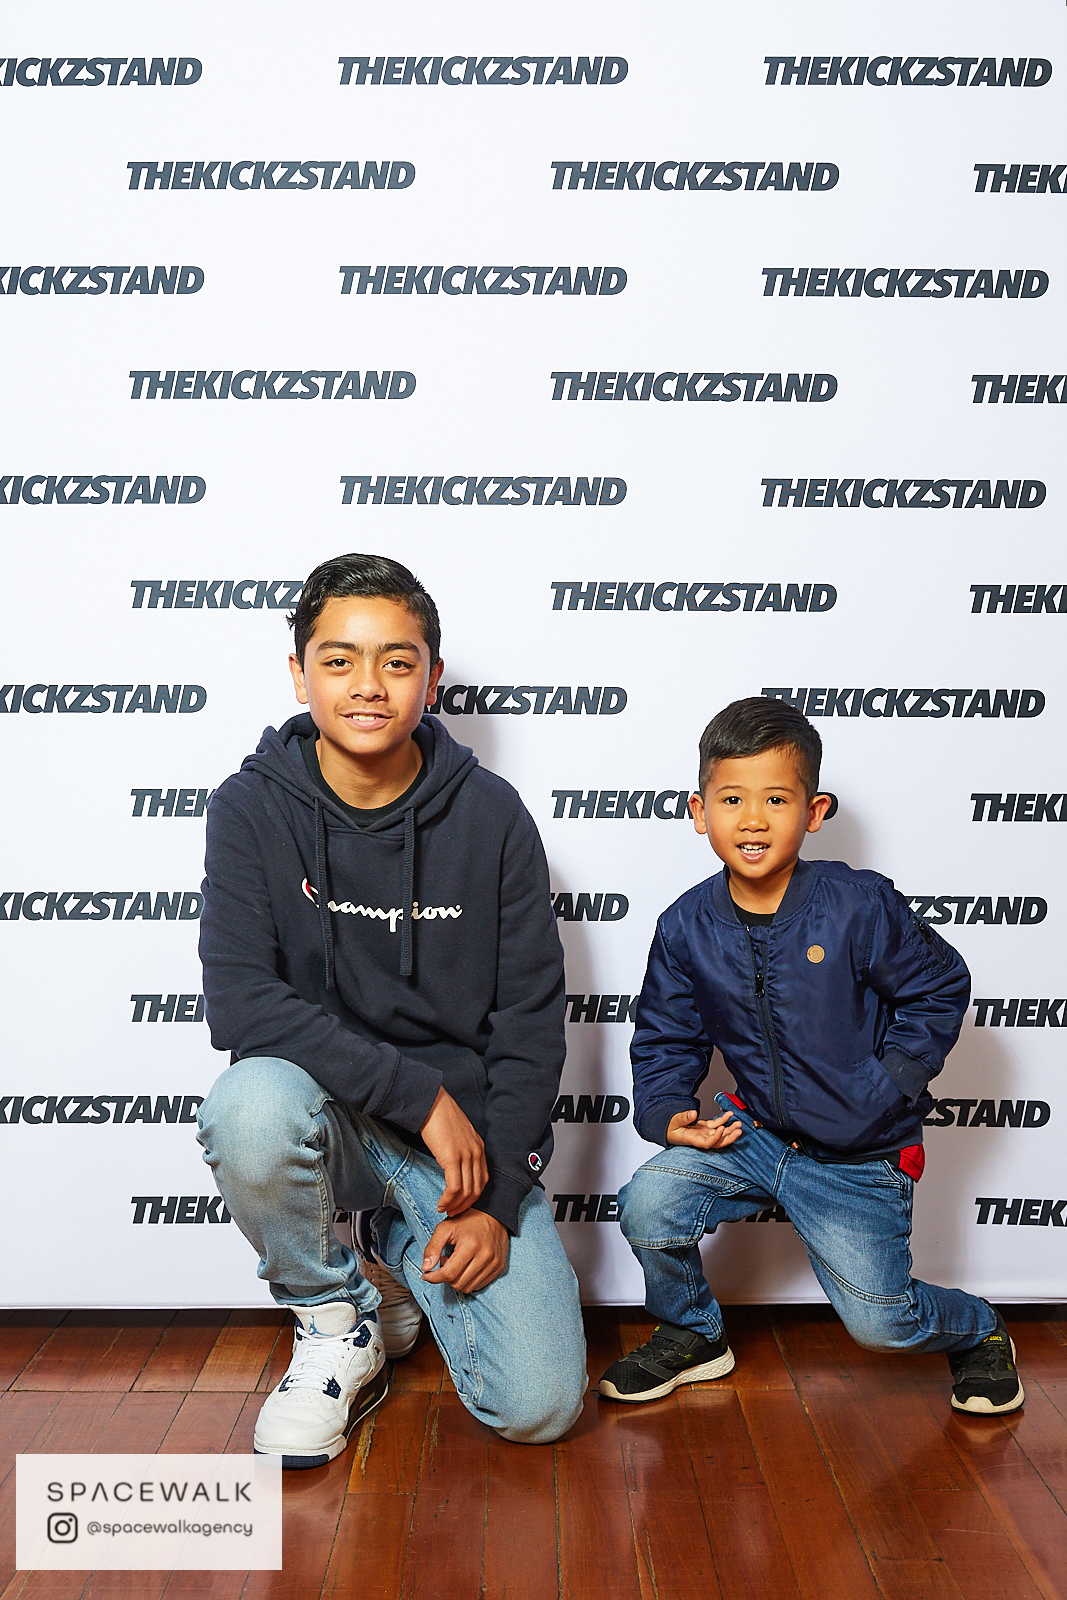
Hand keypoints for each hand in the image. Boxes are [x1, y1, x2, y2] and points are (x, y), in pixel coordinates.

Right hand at [419, 1086, 487, 1214]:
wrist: (431, 1103)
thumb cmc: (440, 1116)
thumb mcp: (457, 1135)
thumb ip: (460, 1149)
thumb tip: (453, 1166)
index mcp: (479, 1147)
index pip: (482, 1179)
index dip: (473, 1195)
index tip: (462, 1203)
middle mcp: (476, 1152)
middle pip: (477, 1188)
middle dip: (466, 1204)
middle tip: (454, 1213)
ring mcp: (466, 1156)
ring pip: (466, 1191)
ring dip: (456, 1205)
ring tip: (445, 1211)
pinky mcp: (452, 1158)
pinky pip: (454, 1187)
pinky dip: (448, 1200)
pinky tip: (440, 1204)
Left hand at [421, 1209, 508, 1293]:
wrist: (493, 1214)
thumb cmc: (467, 1220)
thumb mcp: (445, 1228)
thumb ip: (432, 1247)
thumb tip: (426, 1268)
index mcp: (470, 1246)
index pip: (449, 1274)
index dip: (434, 1278)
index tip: (426, 1275)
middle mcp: (485, 1257)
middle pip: (458, 1283)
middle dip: (445, 1277)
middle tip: (444, 1261)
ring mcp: (494, 1263)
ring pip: (468, 1287)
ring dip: (457, 1279)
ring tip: (456, 1263)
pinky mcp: (499, 1267)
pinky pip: (479, 1285)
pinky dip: (469, 1280)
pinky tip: (466, 1266)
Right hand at [666, 1109, 743, 1149]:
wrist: (667, 1129)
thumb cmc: (668, 1128)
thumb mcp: (673, 1121)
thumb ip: (683, 1118)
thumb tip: (693, 1113)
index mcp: (693, 1139)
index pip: (707, 1143)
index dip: (716, 1138)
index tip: (721, 1128)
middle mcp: (700, 1138)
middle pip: (718, 1142)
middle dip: (729, 1137)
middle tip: (739, 1130)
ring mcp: (703, 1133)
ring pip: (720, 1134)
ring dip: (730, 1129)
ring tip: (738, 1123)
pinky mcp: (704, 1127)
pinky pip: (716, 1125)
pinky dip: (723, 1120)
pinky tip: (730, 1114)